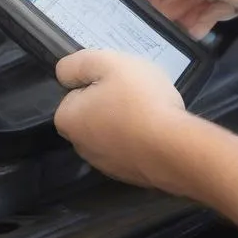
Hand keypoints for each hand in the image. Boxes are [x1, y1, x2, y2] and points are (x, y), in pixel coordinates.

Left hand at [53, 50, 187, 188]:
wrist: (172, 147)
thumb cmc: (138, 99)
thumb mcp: (108, 63)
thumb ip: (79, 63)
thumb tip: (64, 73)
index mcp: (68, 119)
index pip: (74, 92)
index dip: (95, 80)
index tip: (116, 78)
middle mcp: (80, 146)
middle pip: (93, 112)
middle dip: (110, 100)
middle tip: (135, 90)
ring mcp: (105, 164)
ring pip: (112, 130)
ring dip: (127, 119)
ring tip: (151, 108)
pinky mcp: (128, 173)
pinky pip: (130, 146)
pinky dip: (140, 137)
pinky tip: (157, 128)